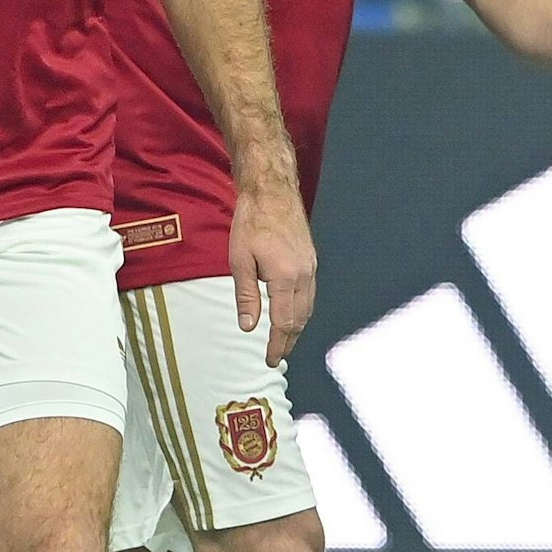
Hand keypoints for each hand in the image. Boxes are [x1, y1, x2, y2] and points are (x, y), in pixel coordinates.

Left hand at [228, 179, 316, 367]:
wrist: (273, 191)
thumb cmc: (252, 221)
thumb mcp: (240, 260)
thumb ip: (246, 295)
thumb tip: (248, 326)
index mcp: (285, 277)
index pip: (284, 323)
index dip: (277, 345)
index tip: (270, 360)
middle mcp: (304, 275)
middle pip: (300, 319)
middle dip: (289, 341)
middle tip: (277, 356)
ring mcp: (311, 266)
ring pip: (308, 307)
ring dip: (297, 327)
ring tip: (285, 340)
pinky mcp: (312, 258)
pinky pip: (310, 292)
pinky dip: (302, 309)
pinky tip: (292, 311)